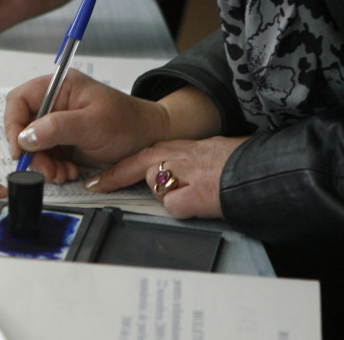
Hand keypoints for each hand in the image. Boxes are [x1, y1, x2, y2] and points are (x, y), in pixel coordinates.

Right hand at [4, 69, 168, 182]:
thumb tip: (25, 136)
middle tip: (43, 169)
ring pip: (34, 146)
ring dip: (43, 164)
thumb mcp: (92, 124)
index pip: (20, 101)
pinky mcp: (63, 141)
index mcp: (59, 87)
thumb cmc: (128, 122)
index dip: (14, 124)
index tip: (19, 148)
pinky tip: (68, 173)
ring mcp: (58, 123)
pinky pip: (47, 156)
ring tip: (61, 174)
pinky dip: (53, 168)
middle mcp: (55, 103)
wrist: (151, 139)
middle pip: (24, 127)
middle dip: (31, 151)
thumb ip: (57, 128)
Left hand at [85, 137, 249, 218]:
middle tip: (99, 187)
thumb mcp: (202, 154)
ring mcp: (184, 174)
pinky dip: (186, 210)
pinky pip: (174, 207)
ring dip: (174, 198)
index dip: (114, 171)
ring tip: (198, 193)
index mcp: (178, 147)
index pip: (137, 157)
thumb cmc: (236, 163)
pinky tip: (202, 203)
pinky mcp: (193, 193)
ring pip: (158, 191)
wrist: (263, 170)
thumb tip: (161, 177)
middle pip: (141, 170)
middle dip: (129, 181)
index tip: (93, 183)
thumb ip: (179, 161)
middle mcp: (177, 156)